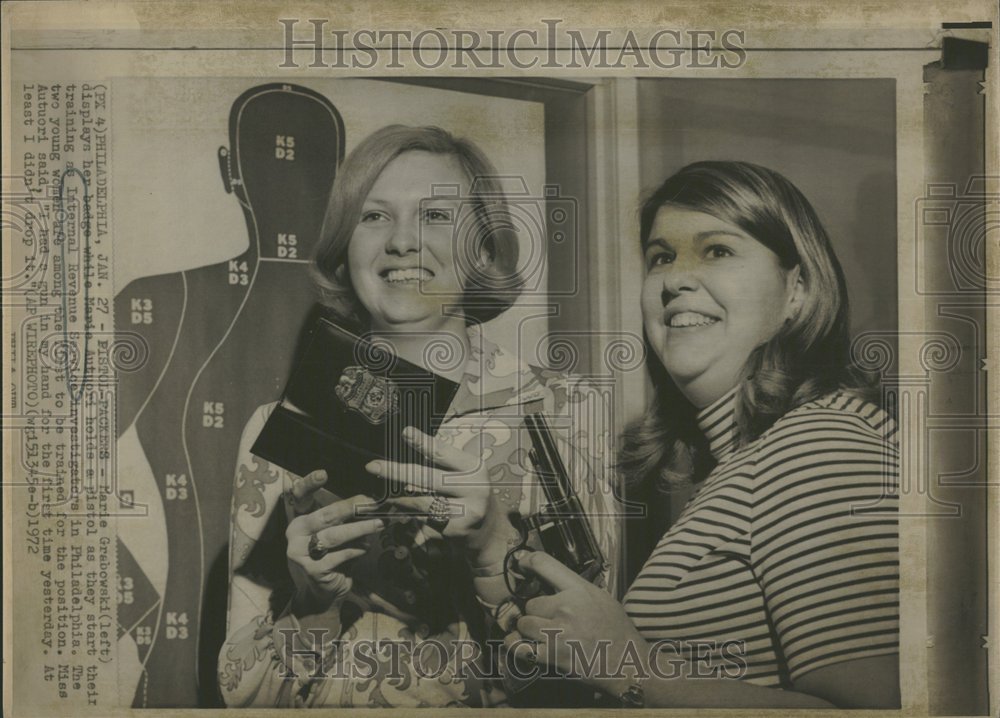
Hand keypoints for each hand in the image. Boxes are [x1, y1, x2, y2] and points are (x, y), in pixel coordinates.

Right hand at [284, 474, 384, 613]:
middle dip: (353, 507)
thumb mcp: (333, 534)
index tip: (323, 473)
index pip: (300, 496)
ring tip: (379, 524)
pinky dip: (357, 550)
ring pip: (336, 535)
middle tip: (374, 503)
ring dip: (361, 529)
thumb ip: (344, 520)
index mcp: (299, 520)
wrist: (320, 594)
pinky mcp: (313, 569)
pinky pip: (341, 555)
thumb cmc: (331, 558)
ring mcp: (300, 552)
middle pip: (326, 515)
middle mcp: (295, 534)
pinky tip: (367, 546)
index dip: (309, 483)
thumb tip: (370, 501)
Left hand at [363, 426, 497, 540]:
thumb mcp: (462, 476)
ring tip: (381, 494)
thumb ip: (440, 465)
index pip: (444, 453)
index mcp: (474, 468)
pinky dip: (409, 517)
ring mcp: (467, 511)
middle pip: (428, 478)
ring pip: (422, 502)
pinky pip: (424, 521)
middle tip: (373, 466)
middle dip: (397, 472)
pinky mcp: (456, 531)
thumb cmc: (468, 496)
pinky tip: (399, 515)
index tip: (405, 432)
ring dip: (398, 498)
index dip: (423, 442)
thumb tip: (406, 451)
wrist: (489, 534)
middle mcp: (474, 488)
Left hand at [506, 550, 648, 694]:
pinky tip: (523, 647)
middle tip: (547, 621)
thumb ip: (577, 589)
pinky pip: (521, 648)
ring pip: (523, 624)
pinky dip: (518, 648)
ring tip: (540, 635)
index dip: (527, 561)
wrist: (628, 662)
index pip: (543, 563)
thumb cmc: (617, 631)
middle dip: (535, 613)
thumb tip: (553, 582)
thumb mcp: (602, 598)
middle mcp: (566, 607)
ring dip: (528, 631)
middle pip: (530, 603)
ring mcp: (558, 631)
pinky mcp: (552, 655)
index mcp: (579, 589)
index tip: (521, 564)